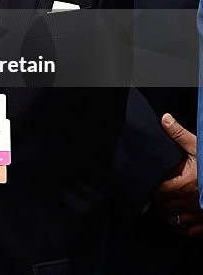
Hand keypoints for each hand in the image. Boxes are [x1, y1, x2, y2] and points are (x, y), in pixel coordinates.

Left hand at [149, 113, 201, 237]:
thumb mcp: (199, 148)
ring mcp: (201, 215)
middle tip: (157, 197)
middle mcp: (191, 203)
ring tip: (166, 207)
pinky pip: (188, 231)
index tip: (152, 186)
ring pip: (173, 222)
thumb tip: (165, 119)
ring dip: (167, 216)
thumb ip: (180, 135)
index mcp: (185, 185)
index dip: (153, 190)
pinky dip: (181, 227)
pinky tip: (179, 219)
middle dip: (158, 203)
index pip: (158, 192)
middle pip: (163, 208)